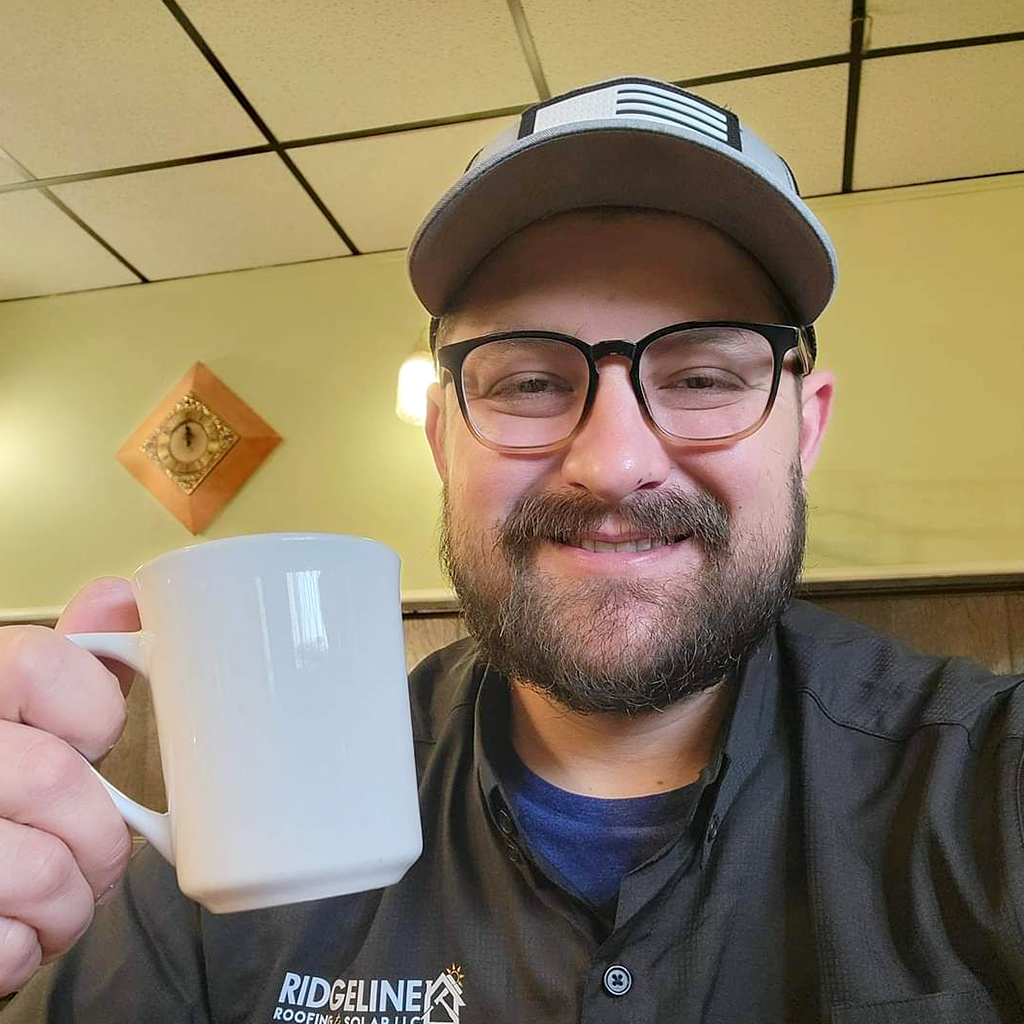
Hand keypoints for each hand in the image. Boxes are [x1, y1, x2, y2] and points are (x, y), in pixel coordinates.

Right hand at [0, 578, 137, 995]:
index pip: (45, 667)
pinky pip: (4, 946)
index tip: (89, 742)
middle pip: (55, 779)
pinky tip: (7, 929)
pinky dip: (24, 950)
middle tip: (91, 852)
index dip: (93, 715)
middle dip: (99, 836)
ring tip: (52, 898)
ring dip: (68, 903)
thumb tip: (123, 597)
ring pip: (42, 871)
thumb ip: (66, 666)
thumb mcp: (13, 715)